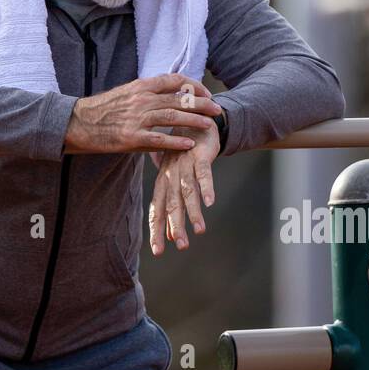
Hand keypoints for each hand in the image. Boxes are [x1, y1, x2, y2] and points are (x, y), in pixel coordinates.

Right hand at [63, 74, 219, 154]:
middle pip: (178, 99)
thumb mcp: (124, 93)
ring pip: (172, 117)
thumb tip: (164, 92)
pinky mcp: (130, 137)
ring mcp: (136, 119)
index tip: (206, 93)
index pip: (174, 80)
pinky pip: (158, 139)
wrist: (75, 122)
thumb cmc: (100, 109)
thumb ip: (145, 93)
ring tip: (209, 126)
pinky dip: (175, 142)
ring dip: (194, 122)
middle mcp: (141, 99)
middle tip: (217, 110)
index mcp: (140, 86)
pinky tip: (189, 145)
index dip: (193, 86)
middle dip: (201, 105)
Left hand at [148, 116, 219, 254]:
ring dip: (193, 210)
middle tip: (180, 246)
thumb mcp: (176, 177)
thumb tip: (171, 234)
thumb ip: (173, 204)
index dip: (158, 229)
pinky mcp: (199, 154)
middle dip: (174, 225)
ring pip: (187, 191)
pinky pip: (203, 172)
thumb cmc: (183, 153)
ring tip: (200, 230)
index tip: (158, 251)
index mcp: (163, 180)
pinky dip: (206, 186)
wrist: (193, 118)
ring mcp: (184, 163)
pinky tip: (210, 201)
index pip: (158, 209)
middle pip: (171, 203)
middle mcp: (171, 174)